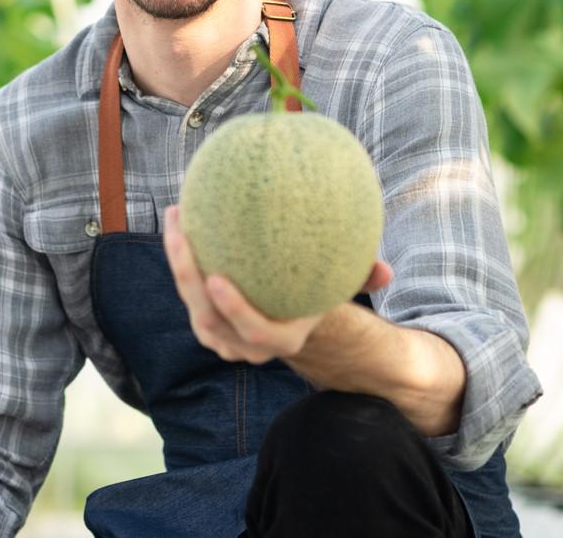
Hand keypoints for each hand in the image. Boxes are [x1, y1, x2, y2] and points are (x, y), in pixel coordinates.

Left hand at [163, 204, 392, 363]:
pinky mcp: (206, 325)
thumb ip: (360, 278)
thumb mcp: (339, 288)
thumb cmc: (317, 296)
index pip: (251, 331)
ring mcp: (222, 339)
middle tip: (182, 235)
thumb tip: (385, 272)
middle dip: (188, 276)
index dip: (231, 309)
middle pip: (208, 318)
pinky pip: (187, 294)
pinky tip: (181, 220)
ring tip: (178, 216)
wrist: (291, 319)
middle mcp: (246, 346)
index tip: (215, 278)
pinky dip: (180, 260)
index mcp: (280, 340)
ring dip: (178, 262)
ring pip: (192, 306)